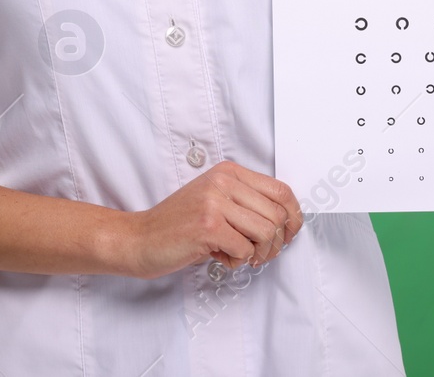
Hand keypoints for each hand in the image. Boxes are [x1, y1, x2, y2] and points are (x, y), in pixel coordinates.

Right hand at [121, 160, 303, 279]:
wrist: (140, 239)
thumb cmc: (178, 225)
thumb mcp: (215, 201)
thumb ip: (246, 202)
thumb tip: (287, 221)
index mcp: (228, 172)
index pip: (281, 190)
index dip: (293, 217)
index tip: (288, 234)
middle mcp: (223, 182)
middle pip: (278, 214)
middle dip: (276, 243)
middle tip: (260, 254)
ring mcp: (215, 202)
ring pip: (266, 232)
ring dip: (258, 253)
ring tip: (239, 255)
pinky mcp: (208, 226)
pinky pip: (245, 249)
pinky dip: (238, 260)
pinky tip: (221, 257)